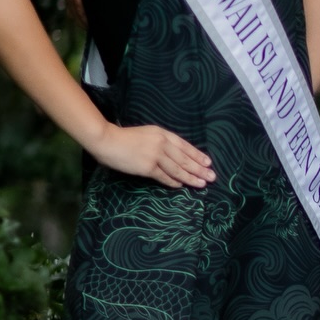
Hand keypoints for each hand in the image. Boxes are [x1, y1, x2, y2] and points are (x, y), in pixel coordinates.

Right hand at [93, 122, 215, 188]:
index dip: (198, 155)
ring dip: (191, 178)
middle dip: (200, 169)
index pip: (185, 146)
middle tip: (212, 176)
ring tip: (202, 184)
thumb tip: (173, 154)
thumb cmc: (124, 137)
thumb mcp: (147, 133)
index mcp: (162, 134)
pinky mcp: (147, 167)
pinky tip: (181, 186)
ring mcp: (155, 155)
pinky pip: (164, 176)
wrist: (108, 140)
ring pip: (178, 169)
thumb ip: (160, 141)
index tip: (208, 162)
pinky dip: (174, 182)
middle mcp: (162, 143)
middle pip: (185, 159)